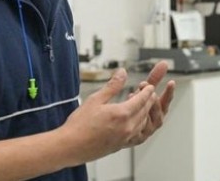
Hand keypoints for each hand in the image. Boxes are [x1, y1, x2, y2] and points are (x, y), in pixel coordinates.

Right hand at [57, 62, 175, 163]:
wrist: (70, 147)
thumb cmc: (79, 125)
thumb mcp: (95, 99)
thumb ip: (112, 86)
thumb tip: (122, 73)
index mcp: (122, 114)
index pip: (142, 99)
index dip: (147, 91)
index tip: (149, 87)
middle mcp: (127, 127)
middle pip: (145, 110)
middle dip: (149, 100)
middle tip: (149, 94)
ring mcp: (125, 138)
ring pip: (143, 122)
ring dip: (145, 112)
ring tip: (141, 105)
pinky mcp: (121, 145)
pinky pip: (137, 134)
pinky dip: (140, 125)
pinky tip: (135, 121)